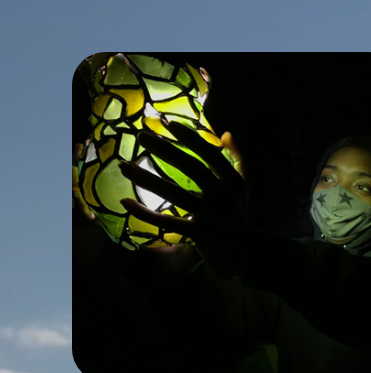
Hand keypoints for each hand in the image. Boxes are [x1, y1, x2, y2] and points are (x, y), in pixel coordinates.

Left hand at [119, 122, 250, 274]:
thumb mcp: (242, 183)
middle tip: (142, 136)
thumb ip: (237, 158)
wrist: (243, 249)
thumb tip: (226, 133)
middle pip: (192, 169)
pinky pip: (167, 221)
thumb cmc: (237, 211)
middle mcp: (224, 195)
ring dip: (148, 179)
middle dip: (165, 150)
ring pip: (175, 194)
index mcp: (234, 180)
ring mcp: (211, 215)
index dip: (191, 138)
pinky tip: (125, 202)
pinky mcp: (198, 233)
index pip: (211, 154)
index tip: (169, 124)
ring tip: (124, 166)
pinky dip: (145, 213)